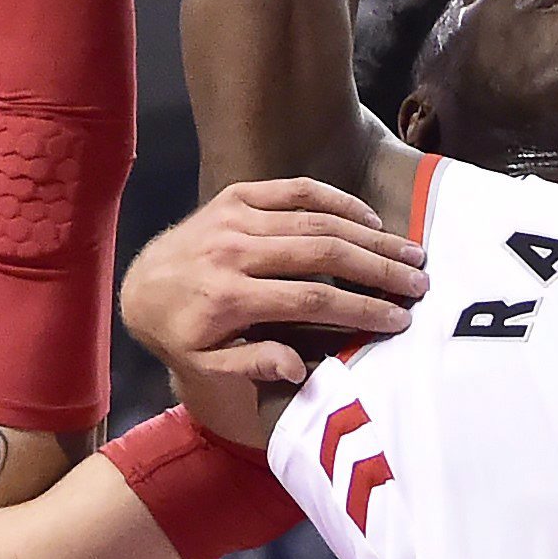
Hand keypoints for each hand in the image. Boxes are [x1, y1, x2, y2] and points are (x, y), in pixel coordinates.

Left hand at [124, 179, 427, 438]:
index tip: (398, 319)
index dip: (360, 308)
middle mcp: (235, 250)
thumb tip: (300, 367)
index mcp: (229, 296)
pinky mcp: (236, 196)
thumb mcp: (204, 364)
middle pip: (323, 253)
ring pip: (316, 220)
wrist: (139, 285)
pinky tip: (367, 220)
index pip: (311, 298)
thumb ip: (252, 365)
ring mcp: (236, 217)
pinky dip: (336, 201)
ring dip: (369, 236)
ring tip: (409, 252)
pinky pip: (295, 191)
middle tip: (418, 282)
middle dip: (378, 268)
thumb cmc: (181, 333)